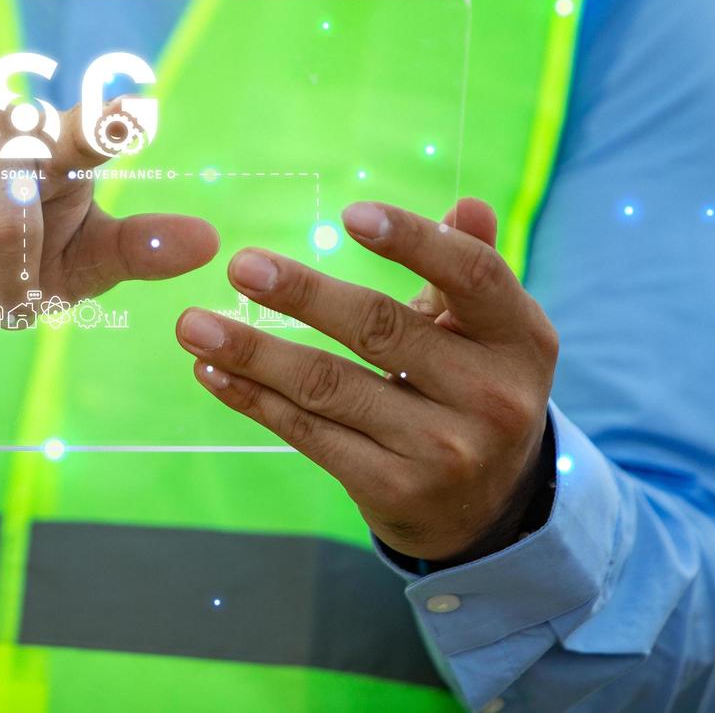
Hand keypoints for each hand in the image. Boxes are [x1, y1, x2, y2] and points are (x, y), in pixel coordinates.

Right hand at [0, 98, 218, 316]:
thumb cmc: (17, 242)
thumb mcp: (79, 254)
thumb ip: (137, 249)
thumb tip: (210, 243)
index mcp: (50, 145)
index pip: (82, 134)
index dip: (105, 125)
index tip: (135, 111)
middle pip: (4, 237)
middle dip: (4, 291)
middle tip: (2, 295)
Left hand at [174, 197, 557, 562]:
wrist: (485, 507)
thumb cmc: (474, 388)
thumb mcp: (491, 331)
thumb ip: (472, 267)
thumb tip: (467, 206)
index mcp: (521, 339)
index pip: (472, 276)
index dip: (413, 241)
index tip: (350, 215)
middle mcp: (490, 396)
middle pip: (381, 330)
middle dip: (303, 295)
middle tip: (242, 266)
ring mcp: (440, 449)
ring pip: (328, 387)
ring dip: (252, 352)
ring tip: (194, 325)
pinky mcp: (392, 488)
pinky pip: (308, 433)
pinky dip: (254, 400)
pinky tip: (213, 372)